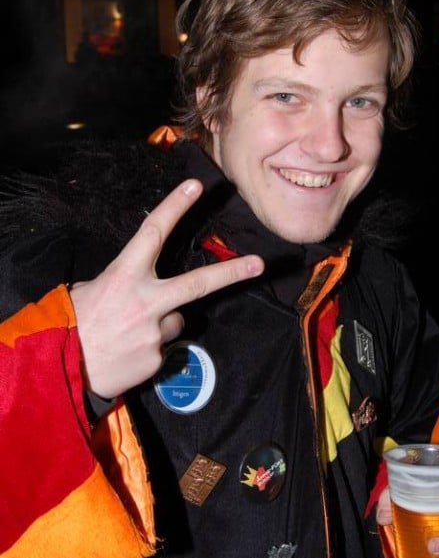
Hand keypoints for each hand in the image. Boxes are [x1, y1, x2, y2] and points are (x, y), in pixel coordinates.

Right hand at [70, 179, 263, 398]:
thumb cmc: (69, 324)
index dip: (175, 207)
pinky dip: (149, 348)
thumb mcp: (88, 291)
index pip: (153, 233)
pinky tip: (127, 352)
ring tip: (128, 334)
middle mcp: (145, 300)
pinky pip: (163, 347)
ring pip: (175, 320)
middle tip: (259, 264)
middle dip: (232, 272)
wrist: (59, 370)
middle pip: (198, 283)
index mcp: (123, 276)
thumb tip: (133, 286)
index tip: (195, 187)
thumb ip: (119, 283)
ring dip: (160, 324)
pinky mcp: (157, 357)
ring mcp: (154, 331)